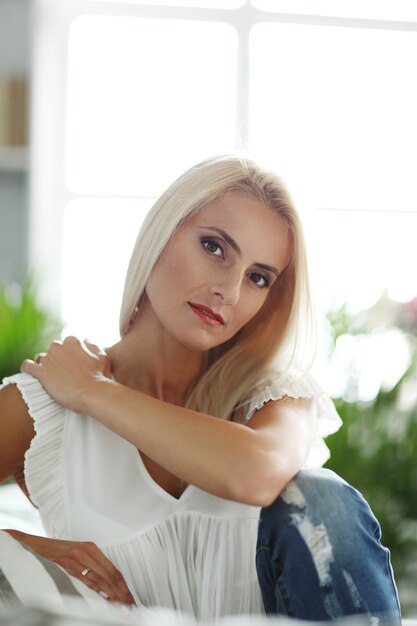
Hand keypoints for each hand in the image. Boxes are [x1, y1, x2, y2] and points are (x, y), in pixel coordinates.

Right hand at [5, 530, 134, 604]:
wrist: (38, 545)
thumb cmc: (59, 550)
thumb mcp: (78, 554)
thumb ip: (92, 565)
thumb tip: (106, 584)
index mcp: (93, 548)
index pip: (113, 569)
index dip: (123, 584)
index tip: (129, 596)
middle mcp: (88, 551)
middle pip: (110, 574)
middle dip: (122, 591)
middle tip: (130, 604)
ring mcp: (79, 557)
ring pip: (101, 578)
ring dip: (113, 593)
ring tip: (121, 604)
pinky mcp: (69, 564)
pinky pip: (86, 578)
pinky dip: (98, 588)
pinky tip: (106, 596)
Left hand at [21, 336, 111, 413]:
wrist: (92, 393)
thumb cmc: (99, 377)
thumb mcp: (102, 357)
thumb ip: (93, 346)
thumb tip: (86, 340)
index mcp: (72, 341)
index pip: (65, 344)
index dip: (67, 354)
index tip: (70, 364)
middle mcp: (58, 347)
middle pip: (52, 350)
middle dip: (56, 359)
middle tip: (62, 372)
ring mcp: (48, 359)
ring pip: (40, 358)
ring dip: (44, 365)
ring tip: (50, 376)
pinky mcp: (40, 372)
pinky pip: (27, 366)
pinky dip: (28, 369)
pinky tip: (31, 374)